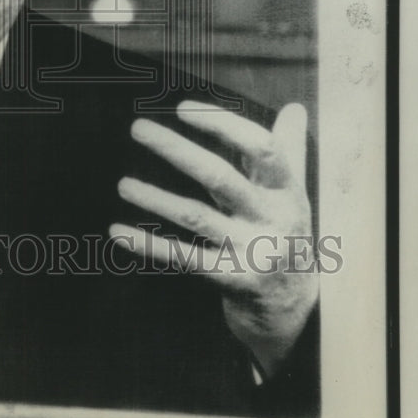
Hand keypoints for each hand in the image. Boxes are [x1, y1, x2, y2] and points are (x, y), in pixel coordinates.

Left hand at [110, 100, 317, 377]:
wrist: (299, 310)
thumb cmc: (288, 235)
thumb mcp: (294, 192)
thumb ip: (289, 149)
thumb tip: (294, 107)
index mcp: (286, 190)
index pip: (259, 147)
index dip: (223, 123)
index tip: (183, 108)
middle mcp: (273, 218)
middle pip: (220, 177)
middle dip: (177, 150)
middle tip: (138, 128)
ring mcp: (253, 252)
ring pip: (197, 218)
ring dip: (156, 199)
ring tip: (123, 185)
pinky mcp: (233, 282)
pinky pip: (185, 259)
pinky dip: (149, 245)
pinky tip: (118, 231)